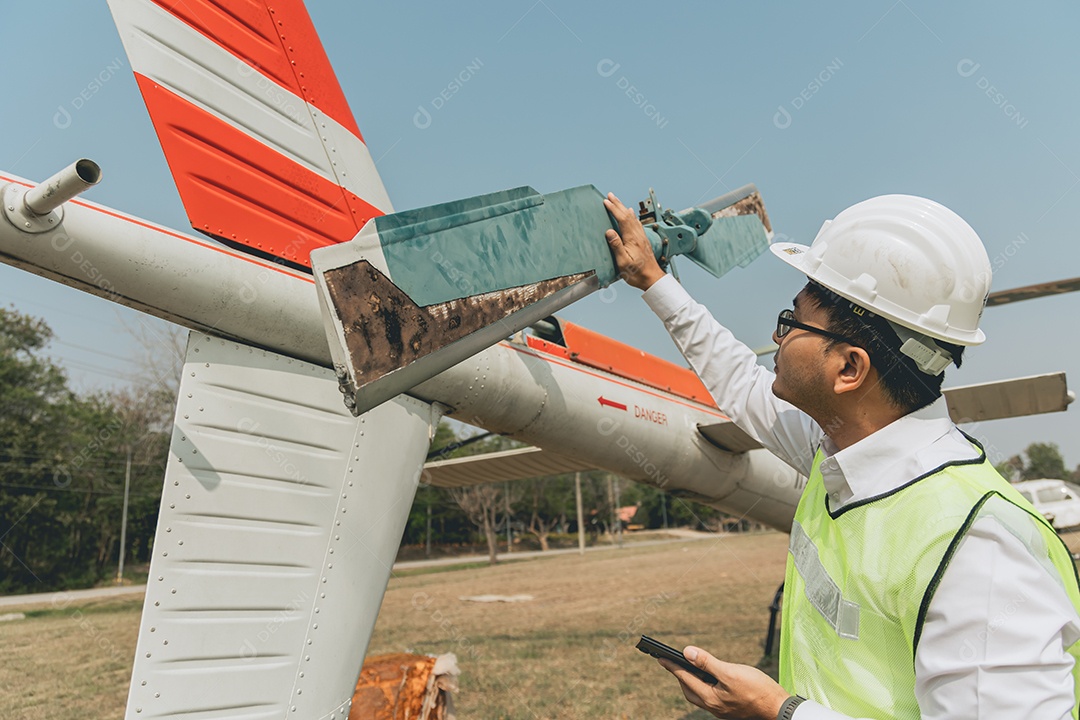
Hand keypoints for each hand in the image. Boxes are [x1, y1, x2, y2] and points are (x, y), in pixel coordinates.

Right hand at [603, 192, 665, 290]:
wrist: (652, 278)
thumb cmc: (637, 273)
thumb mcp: (623, 262)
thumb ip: (616, 246)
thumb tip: (609, 232)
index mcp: (632, 239)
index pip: (622, 219)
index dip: (614, 209)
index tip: (606, 202)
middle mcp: (638, 235)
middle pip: (627, 215)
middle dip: (618, 204)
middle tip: (610, 195)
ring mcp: (641, 237)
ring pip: (632, 218)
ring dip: (623, 208)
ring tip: (617, 201)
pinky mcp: (643, 240)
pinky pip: (636, 223)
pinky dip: (631, 216)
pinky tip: (631, 213)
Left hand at [658, 646, 788, 719]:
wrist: (778, 707)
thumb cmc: (757, 689)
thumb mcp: (730, 671)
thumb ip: (707, 662)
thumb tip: (687, 652)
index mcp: (710, 698)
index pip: (685, 679)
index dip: (672, 667)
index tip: (660, 658)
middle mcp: (713, 707)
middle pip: (689, 690)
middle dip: (680, 676)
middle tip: (672, 663)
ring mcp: (722, 710)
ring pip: (700, 695)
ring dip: (692, 681)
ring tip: (689, 668)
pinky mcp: (730, 709)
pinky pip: (710, 697)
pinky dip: (704, 686)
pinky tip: (710, 678)